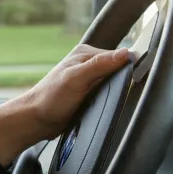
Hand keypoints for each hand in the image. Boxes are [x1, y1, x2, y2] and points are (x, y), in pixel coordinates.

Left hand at [0, 44, 132, 166]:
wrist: (36, 120)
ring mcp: (89, 80)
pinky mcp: (90, 94)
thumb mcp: (75, 79)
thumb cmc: (51, 99)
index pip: (119, 55)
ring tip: (114, 101)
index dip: (129, 67)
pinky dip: (112, 99)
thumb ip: (99, 65)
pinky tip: (110, 105)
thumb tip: (126, 53)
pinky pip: (109, 94)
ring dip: (118, 92)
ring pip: (115, 83)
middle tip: (122, 94)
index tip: (136, 79)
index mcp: (86, 54)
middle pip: (119, 69)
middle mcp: (89, 64)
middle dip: (124, 81)